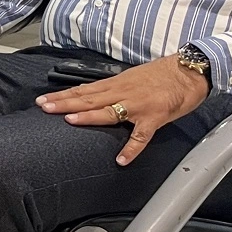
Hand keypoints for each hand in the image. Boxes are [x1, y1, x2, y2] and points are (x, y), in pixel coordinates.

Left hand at [36, 55, 211, 165]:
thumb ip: (110, 88)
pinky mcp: (155, 117)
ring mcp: (138, 105)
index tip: (43, 100)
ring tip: (69, 121)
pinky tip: (121, 159)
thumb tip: (89, 95)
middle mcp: (122, 92)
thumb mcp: (130, 78)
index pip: (83, 90)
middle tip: (44, 107)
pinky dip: (132, 148)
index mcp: (115, 84)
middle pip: (89, 99)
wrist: (188, 72)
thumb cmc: (160, 76)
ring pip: (108, 111)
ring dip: (89, 117)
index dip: (62, 95)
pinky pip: (141, 136)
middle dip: (65, 103)